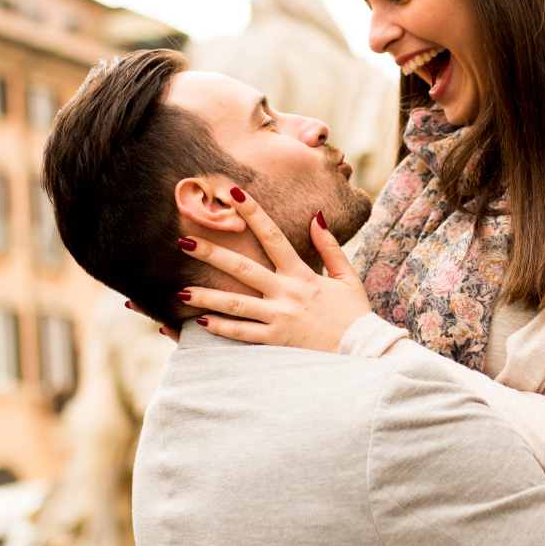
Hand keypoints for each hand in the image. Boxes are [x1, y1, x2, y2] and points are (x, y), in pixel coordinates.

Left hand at [180, 189, 371, 352]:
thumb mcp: (347, 277)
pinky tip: (201, 322)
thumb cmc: (355, 315)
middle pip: (242, 268)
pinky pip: (243, 334)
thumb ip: (330, 247)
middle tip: (183, 241)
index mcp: (303, 274)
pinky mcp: (276, 342)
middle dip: (212, 253)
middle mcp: (287, 293)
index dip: (253, 213)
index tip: (233, 193)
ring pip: (235, 304)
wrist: (363, 352)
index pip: (273, 236)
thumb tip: (317, 216)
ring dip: (206, 297)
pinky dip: (222, 328)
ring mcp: (279, 318)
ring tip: (180, 292)